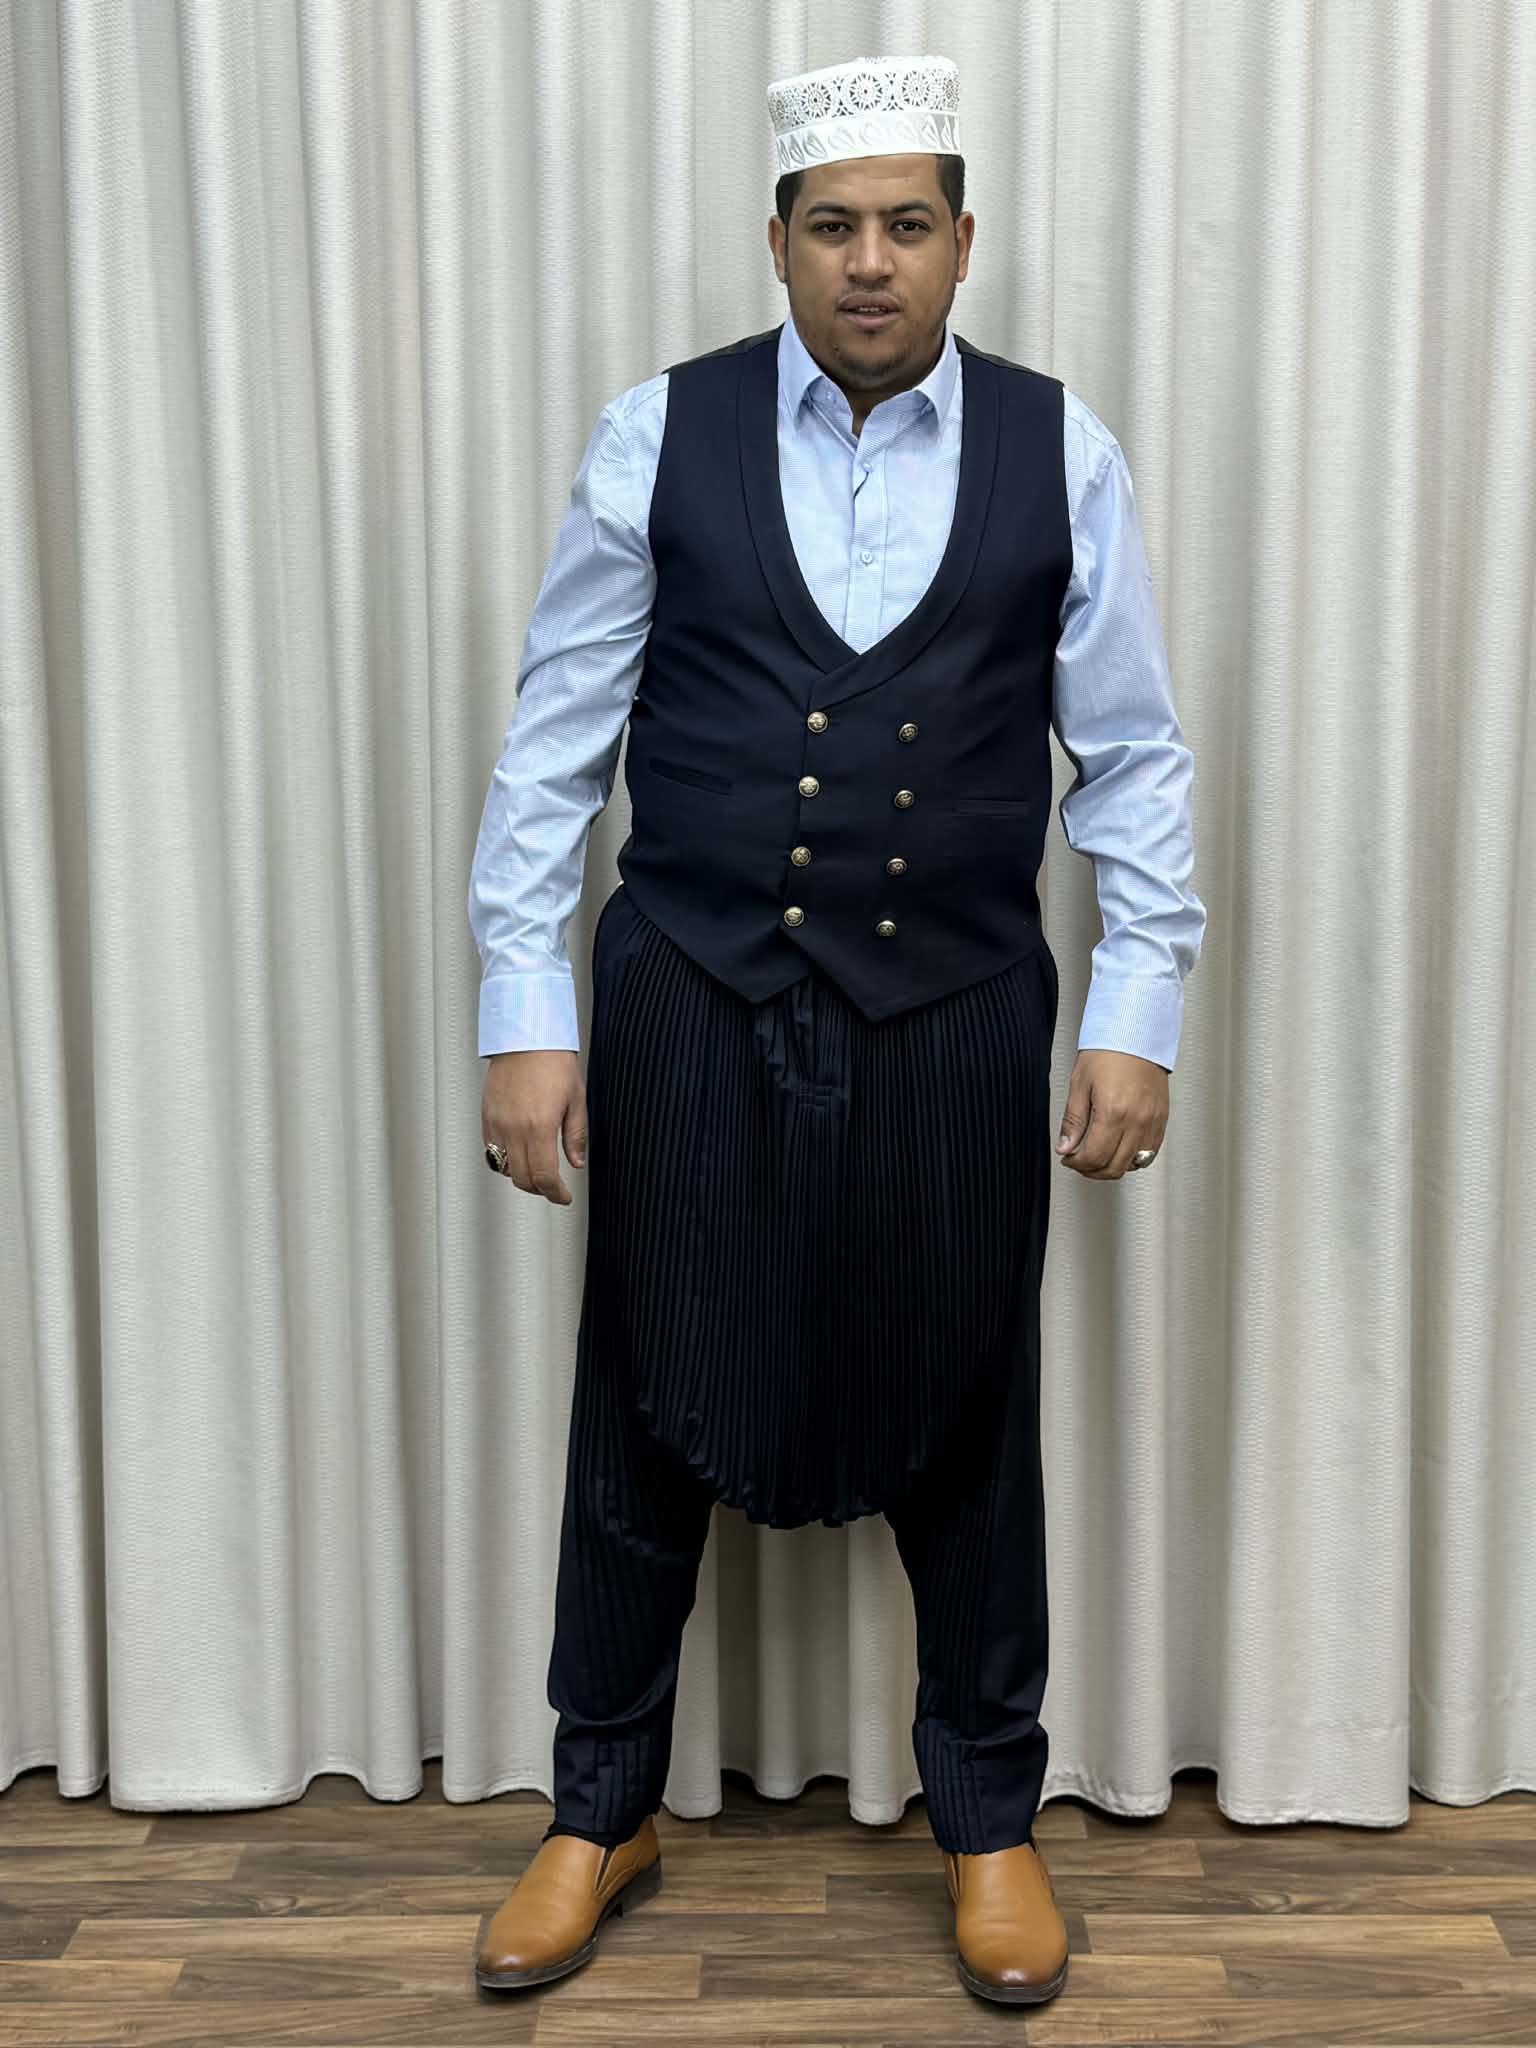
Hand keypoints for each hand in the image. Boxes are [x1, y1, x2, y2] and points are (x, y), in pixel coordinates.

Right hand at [482, 1050, 587, 1205]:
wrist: (526, 1036)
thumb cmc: (553, 1060)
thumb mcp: (576, 1099)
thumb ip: (575, 1136)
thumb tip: (576, 1162)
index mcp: (539, 1126)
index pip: (544, 1176)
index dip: (555, 1194)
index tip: (563, 1197)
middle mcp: (514, 1128)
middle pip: (522, 1179)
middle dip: (539, 1189)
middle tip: (553, 1188)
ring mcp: (497, 1123)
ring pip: (504, 1168)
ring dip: (521, 1176)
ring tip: (536, 1171)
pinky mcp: (487, 1116)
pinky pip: (491, 1150)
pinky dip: (504, 1160)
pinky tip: (519, 1153)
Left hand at [1056, 1049, 1168, 1179]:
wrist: (1137, 1034)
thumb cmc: (1109, 1052)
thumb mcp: (1080, 1084)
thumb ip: (1073, 1121)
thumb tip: (1066, 1146)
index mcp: (1113, 1112)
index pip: (1093, 1156)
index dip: (1076, 1163)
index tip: (1068, 1157)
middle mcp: (1137, 1121)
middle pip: (1113, 1167)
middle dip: (1091, 1170)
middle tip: (1078, 1161)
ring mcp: (1152, 1122)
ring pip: (1132, 1165)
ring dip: (1111, 1167)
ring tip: (1097, 1157)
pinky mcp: (1162, 1120)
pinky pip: (1150, 1153)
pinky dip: (1133, 1159)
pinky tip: (1119, 1150)